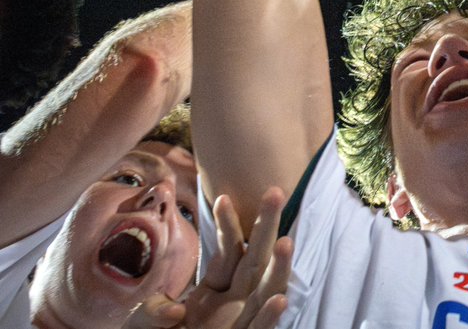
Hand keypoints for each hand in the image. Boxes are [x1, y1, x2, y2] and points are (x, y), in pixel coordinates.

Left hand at [123, 189, 292, 328]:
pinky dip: (268, 318)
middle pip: (255, 259)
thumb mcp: (142, 324)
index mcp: (215, 288)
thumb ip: (151, 313)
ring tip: (285, 242)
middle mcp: (234, 300)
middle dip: (266, 226)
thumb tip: (174, 310)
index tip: (222, 199)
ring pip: (267, 291)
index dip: (227, 226)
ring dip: (278, 268)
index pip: (228, 250)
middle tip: (275, 191)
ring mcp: (240, 321)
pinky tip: (279, 300)